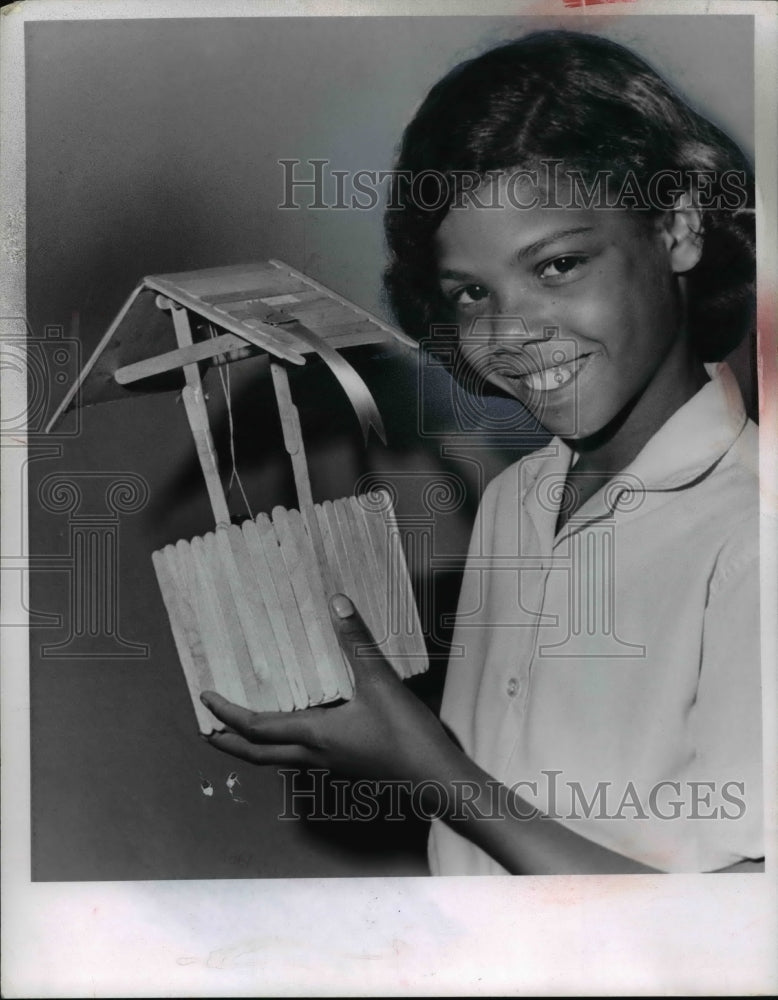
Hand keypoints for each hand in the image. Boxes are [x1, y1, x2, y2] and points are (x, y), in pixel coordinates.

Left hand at [201, 594, 456, 785]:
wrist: (435, 779)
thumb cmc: (406, 735)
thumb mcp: (381, 682)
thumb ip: (357, 642)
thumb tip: (337, 602)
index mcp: (314, 735)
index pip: (255, 728)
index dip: (227, 714)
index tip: (205, 698)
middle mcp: (313, 755)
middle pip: (257, 754)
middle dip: (228, 743)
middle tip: (207, 729)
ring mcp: (329, 765)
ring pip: (277, 759)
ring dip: (253, 746)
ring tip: (241, 728)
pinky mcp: (344, 766)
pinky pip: (300, 757)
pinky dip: (282, 744)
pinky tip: (295, 729)